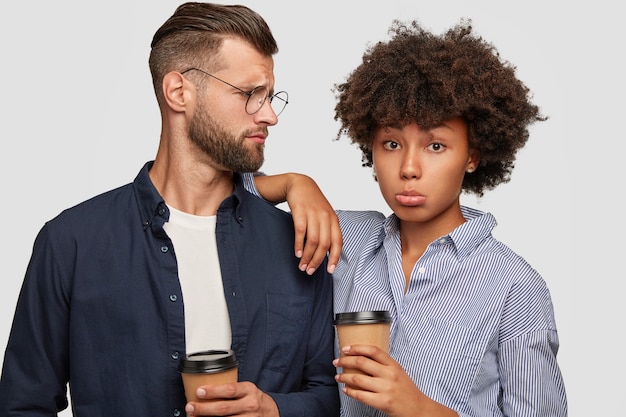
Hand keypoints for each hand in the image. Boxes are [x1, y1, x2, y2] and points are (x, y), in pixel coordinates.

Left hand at [185, 381, 278, 416]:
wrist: (273, 412)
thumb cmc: (254, 399)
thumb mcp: (247, 390)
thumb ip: (232, 391)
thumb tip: (205, 392)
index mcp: (249, 390)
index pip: (229, 389)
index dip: (213, 391)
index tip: (199, 391)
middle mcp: (250, 404)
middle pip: (224, 408)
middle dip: (204, 409)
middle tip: (190, 407)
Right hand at [255, 173, 341, 274]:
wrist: (301, 184)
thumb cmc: (313, 203)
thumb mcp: (325, 215)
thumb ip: (327, 231)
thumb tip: (328, 252)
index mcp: (333, 220)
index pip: (338, 242)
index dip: (335, 257)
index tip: (330, 270)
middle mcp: (325, 217)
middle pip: (324, 244)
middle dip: (317, 261)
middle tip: (310, 271)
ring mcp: (313, 214)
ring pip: (313, 241)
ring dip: (307, 256)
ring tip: (302, 265)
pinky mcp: (300, 212)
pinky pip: (300, 232)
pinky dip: (299, 245)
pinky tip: (297, 253)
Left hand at [334, 345, 457, 416]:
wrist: (419, 409)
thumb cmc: (408, 391)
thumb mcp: (399, 372)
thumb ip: (384, 365)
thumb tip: (362, 358)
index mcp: (394, 365)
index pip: (373, 350)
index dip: (357, 348)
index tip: (346, 349)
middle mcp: (389, 375)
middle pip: (361, 362)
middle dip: (345, 361)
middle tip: (337, 362)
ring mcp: (386, 389)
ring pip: (358, 379)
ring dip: (344, 377)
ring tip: (338, 377)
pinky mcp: (382, 402)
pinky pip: (360, 395)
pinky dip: (350, 392)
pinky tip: (346, 390)